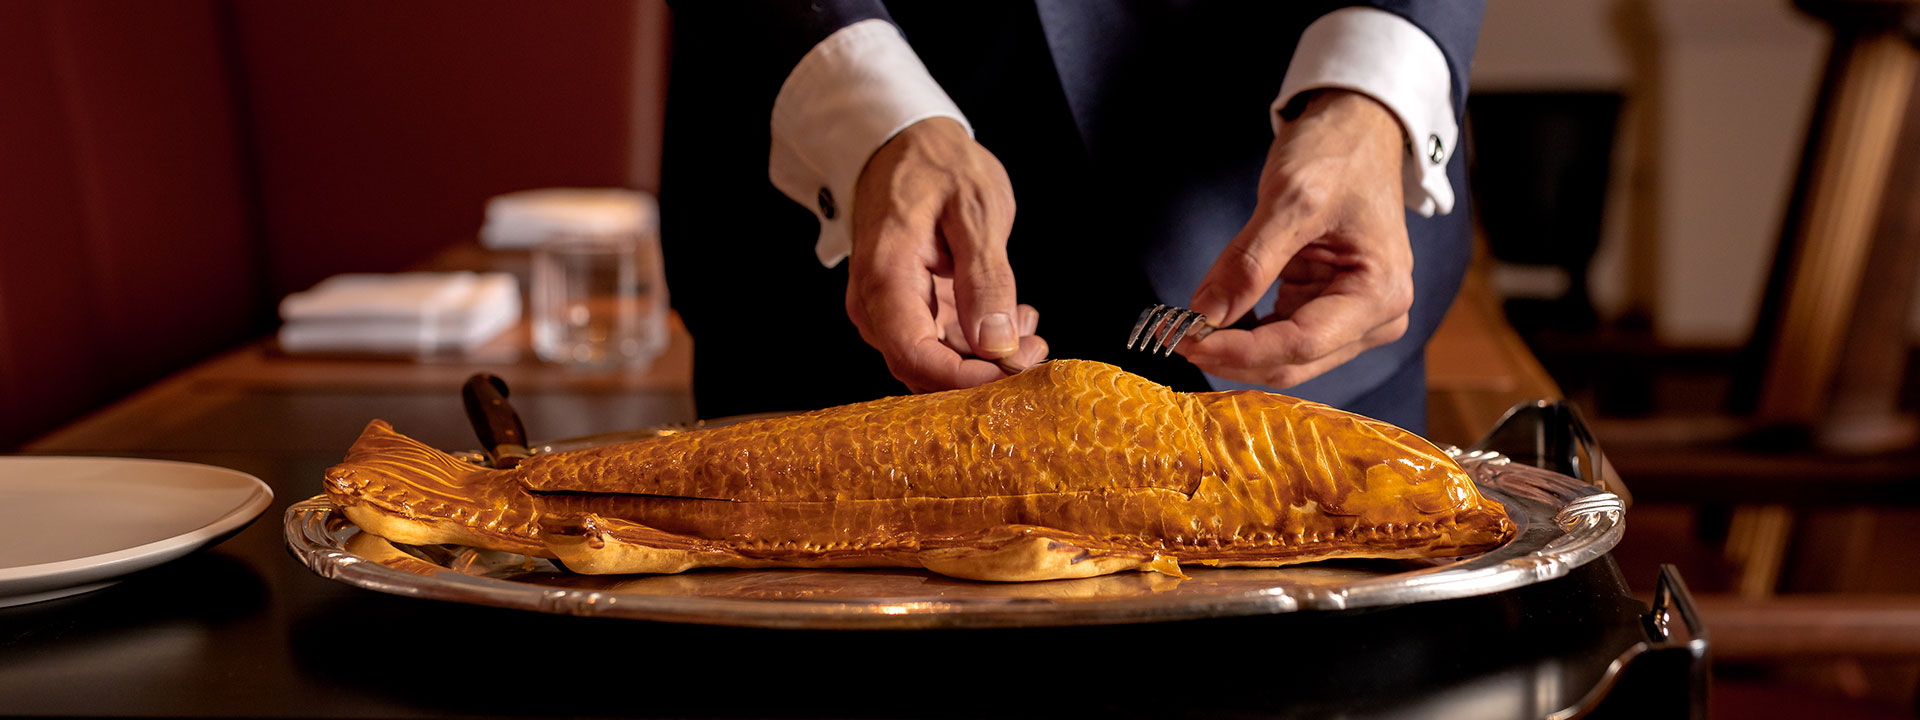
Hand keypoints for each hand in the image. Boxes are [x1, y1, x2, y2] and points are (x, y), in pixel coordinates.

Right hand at [846, 117, 1048, 392]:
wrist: (907, 143)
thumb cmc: (936, 166)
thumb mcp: (976, 211)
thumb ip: (986, 280)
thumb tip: (997, 344)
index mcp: (885, 277)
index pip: (916, 356)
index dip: (967, 378)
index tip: (1016, 370)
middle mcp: (877, 304)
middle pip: (925, 369)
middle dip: (985, 372)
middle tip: (1036, 345)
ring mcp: (891, 310)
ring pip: (937, 363)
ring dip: (987, 357)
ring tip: (1028, 322)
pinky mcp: (909, 310)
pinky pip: (942, 344)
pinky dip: (981, 341)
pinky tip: (1013, 315)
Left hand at [1177, 90, 1412, 387]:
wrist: (1358, 128)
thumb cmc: (1337, 153)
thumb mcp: (1291, 199)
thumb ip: (1248, 263)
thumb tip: (1204, 316)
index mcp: (1380, 294)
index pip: (1300, 344)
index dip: (1239, 350)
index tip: (1186, 340)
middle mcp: (1377, 318)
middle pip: (1293, 362)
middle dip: (1231, 355)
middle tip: (1173, 337)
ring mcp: (1355, 319)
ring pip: (1285, 359)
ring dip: (1233, 351)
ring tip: (1184, 328)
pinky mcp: (1330, 311)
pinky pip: (1281, 339)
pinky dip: (1244, 336)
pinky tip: (1212, 322)